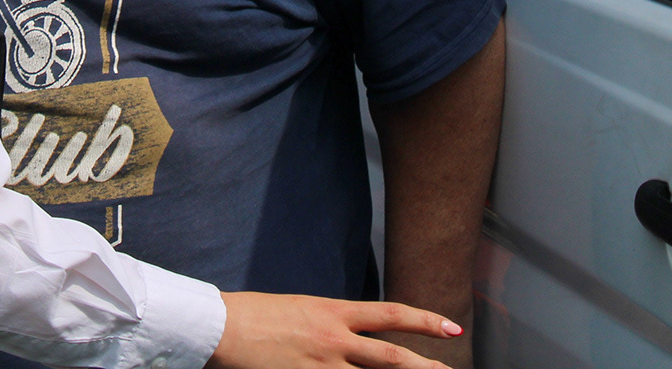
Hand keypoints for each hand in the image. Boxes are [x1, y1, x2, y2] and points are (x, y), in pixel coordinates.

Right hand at [207, 293, 459, 368]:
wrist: (220, 326)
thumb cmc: (254, 313)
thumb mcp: (299, 308)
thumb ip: (329, 323)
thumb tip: (351, 335)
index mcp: (332, 311)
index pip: (390, 315)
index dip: (424, 321)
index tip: (451, 328)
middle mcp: (334, 339)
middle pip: (392, 357)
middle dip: (428, 368)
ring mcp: (321, 365)